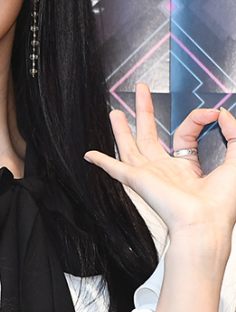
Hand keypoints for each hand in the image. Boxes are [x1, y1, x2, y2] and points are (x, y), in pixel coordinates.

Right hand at [84, 83, 235, 241]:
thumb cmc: (222, 204)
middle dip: (144, 111)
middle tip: (141, 90)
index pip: (185, 133)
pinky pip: (115, 168)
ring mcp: (150, 175)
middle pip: (150, 135)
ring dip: (121, 129)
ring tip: (115, 112)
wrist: (206, 222)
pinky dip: (102, 161)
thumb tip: (222, 114)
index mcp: (187, 169)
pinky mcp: (137, 180)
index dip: (198, 118)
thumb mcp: (235, 160)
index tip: (213, 113)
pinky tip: (90, 155)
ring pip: (130, 147)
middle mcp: (166, 171)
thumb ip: (233, 133)